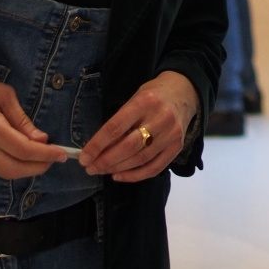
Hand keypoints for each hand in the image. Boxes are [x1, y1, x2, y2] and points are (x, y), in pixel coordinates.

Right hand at [0, 58, 65, 179]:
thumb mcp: (2, 94)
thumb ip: (21, 119)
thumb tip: (41, 138)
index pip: (23, 150)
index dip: (45, 154)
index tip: (63, 153)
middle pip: (13, 169)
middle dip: (38, 168)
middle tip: (56, 158)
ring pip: (3, 172)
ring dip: (25, 170)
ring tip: (43, 158)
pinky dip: (12, 165)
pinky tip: (24, 155)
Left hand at [79, 70, 197, 182]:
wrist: (184, 92)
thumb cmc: (153, 95)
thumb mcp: (134, 99)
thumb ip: (120, 121)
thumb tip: (97, 148)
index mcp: (145, 102)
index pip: (116, 127)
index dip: (97, 145)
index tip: (84, 158)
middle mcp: (160, 118)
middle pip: (129, 147)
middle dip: (106, 161)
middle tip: (91, 168)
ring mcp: (171, 134)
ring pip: (140, 160)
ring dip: (118, 169)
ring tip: (102, 171)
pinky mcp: (178, 147)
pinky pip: (154, 168)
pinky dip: (135, 176)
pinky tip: (119, 176)